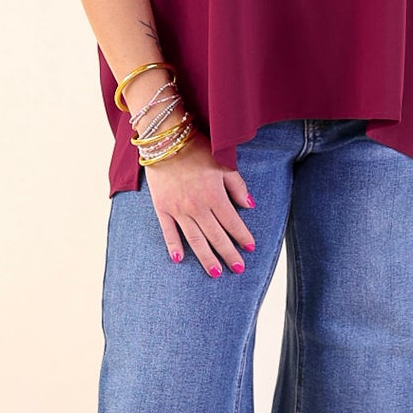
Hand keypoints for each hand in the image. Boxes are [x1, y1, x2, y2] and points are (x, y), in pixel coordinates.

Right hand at [143, 128, 256, 275]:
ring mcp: (178, 209)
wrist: (165, 139)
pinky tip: (179, 259)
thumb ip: (237, 186)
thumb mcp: (223, 164)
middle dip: (228, 254)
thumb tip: (249, 205)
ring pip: (195, 239)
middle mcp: (197, 207)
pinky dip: (173, 246)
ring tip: (215, 272)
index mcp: (214, 196)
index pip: (232, 223)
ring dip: (206, 257)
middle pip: (216, 236)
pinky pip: (168, 231)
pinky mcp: (162, 208)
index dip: (242, 236)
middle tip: (238, 268)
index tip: (250, 248)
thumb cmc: (197, 149)